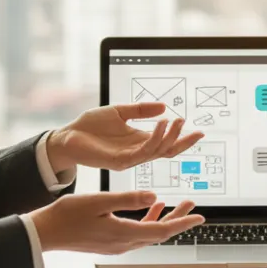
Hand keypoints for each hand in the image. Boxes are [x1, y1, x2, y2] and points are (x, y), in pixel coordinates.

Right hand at [27, 192, 203, 254]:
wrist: (45, 233)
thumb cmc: (67, 216)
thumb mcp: (98, 201)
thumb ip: (127, 199)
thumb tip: (154, 196)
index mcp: (123, 233)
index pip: (161, 230)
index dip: (182, 223)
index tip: (199, 216)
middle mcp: (123, 243)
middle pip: (159, 232)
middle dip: (178, 219)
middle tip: (192, 205)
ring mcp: (117, 244)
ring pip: (149, 232)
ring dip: (165, 218)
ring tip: (177, 203)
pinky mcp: (110, 241)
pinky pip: (137, 232)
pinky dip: (148, 220)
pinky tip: (152, 207)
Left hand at [47, 103, 203, 172]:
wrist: (67, 136)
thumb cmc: (90, 126)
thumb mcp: (119, 111)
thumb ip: (140, 110)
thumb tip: (163, 106)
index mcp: (138, 141)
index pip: (166, 143)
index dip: (182, 139)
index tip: (199, 131)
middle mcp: (136, 152)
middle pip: (166, 151)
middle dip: (181, 141)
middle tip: (191, 127)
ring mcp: (128, 158)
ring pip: (156, 152)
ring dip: (168, 137)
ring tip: (175, 121)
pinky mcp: (118, 161)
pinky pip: (141, 153)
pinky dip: (153, 139)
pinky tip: (159, 125)